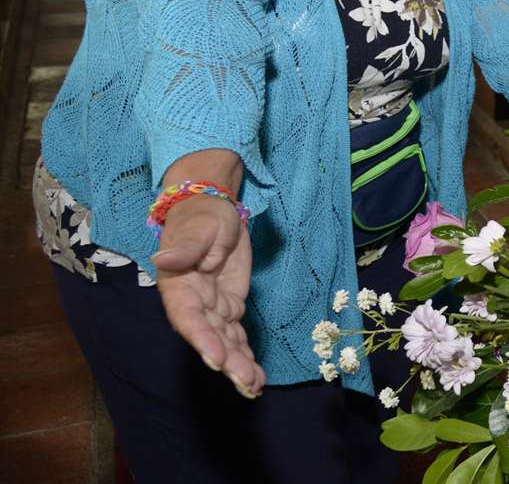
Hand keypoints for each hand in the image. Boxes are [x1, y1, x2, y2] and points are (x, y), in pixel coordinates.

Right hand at [152, 196, 263, 397]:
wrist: (215, 212)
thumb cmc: (202, 218)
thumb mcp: (198, 227)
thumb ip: (186, 247)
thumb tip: (162, 259)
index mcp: (179, 286)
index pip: (189, 317)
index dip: (202, 339)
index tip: (217, 359)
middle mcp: (194, 304)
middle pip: (209, 337)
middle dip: (227, 361)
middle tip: (245, 382)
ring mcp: (213, 309)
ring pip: (225, 341)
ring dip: (238, 365)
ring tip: (253, 387)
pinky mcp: (229, 307)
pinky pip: (236, 334)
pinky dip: (245, 355)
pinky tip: (255, 377)